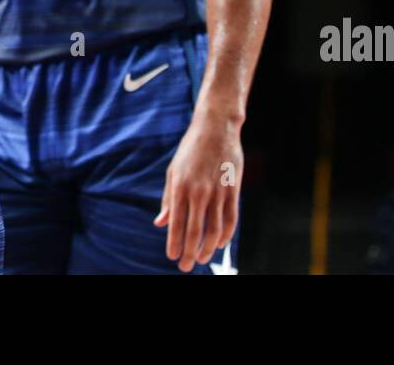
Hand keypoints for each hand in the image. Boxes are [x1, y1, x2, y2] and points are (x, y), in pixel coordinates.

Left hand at [154, 112, 241, 272]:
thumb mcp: (173, 171)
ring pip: (214, 230)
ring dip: (207, 249)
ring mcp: (218, 192)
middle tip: (186, 266)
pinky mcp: (233, 190)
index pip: (176, 223)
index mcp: (181, 187)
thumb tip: (160, 223)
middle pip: (195, 231)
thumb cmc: (191, 149)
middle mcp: (199, 192)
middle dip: (189, 253)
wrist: (215, 127)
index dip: (174, 243)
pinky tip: (219, 244)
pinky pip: (231, 219)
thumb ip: (168, 199)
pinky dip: (225, 236)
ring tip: (202, 258)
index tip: (172, 257)